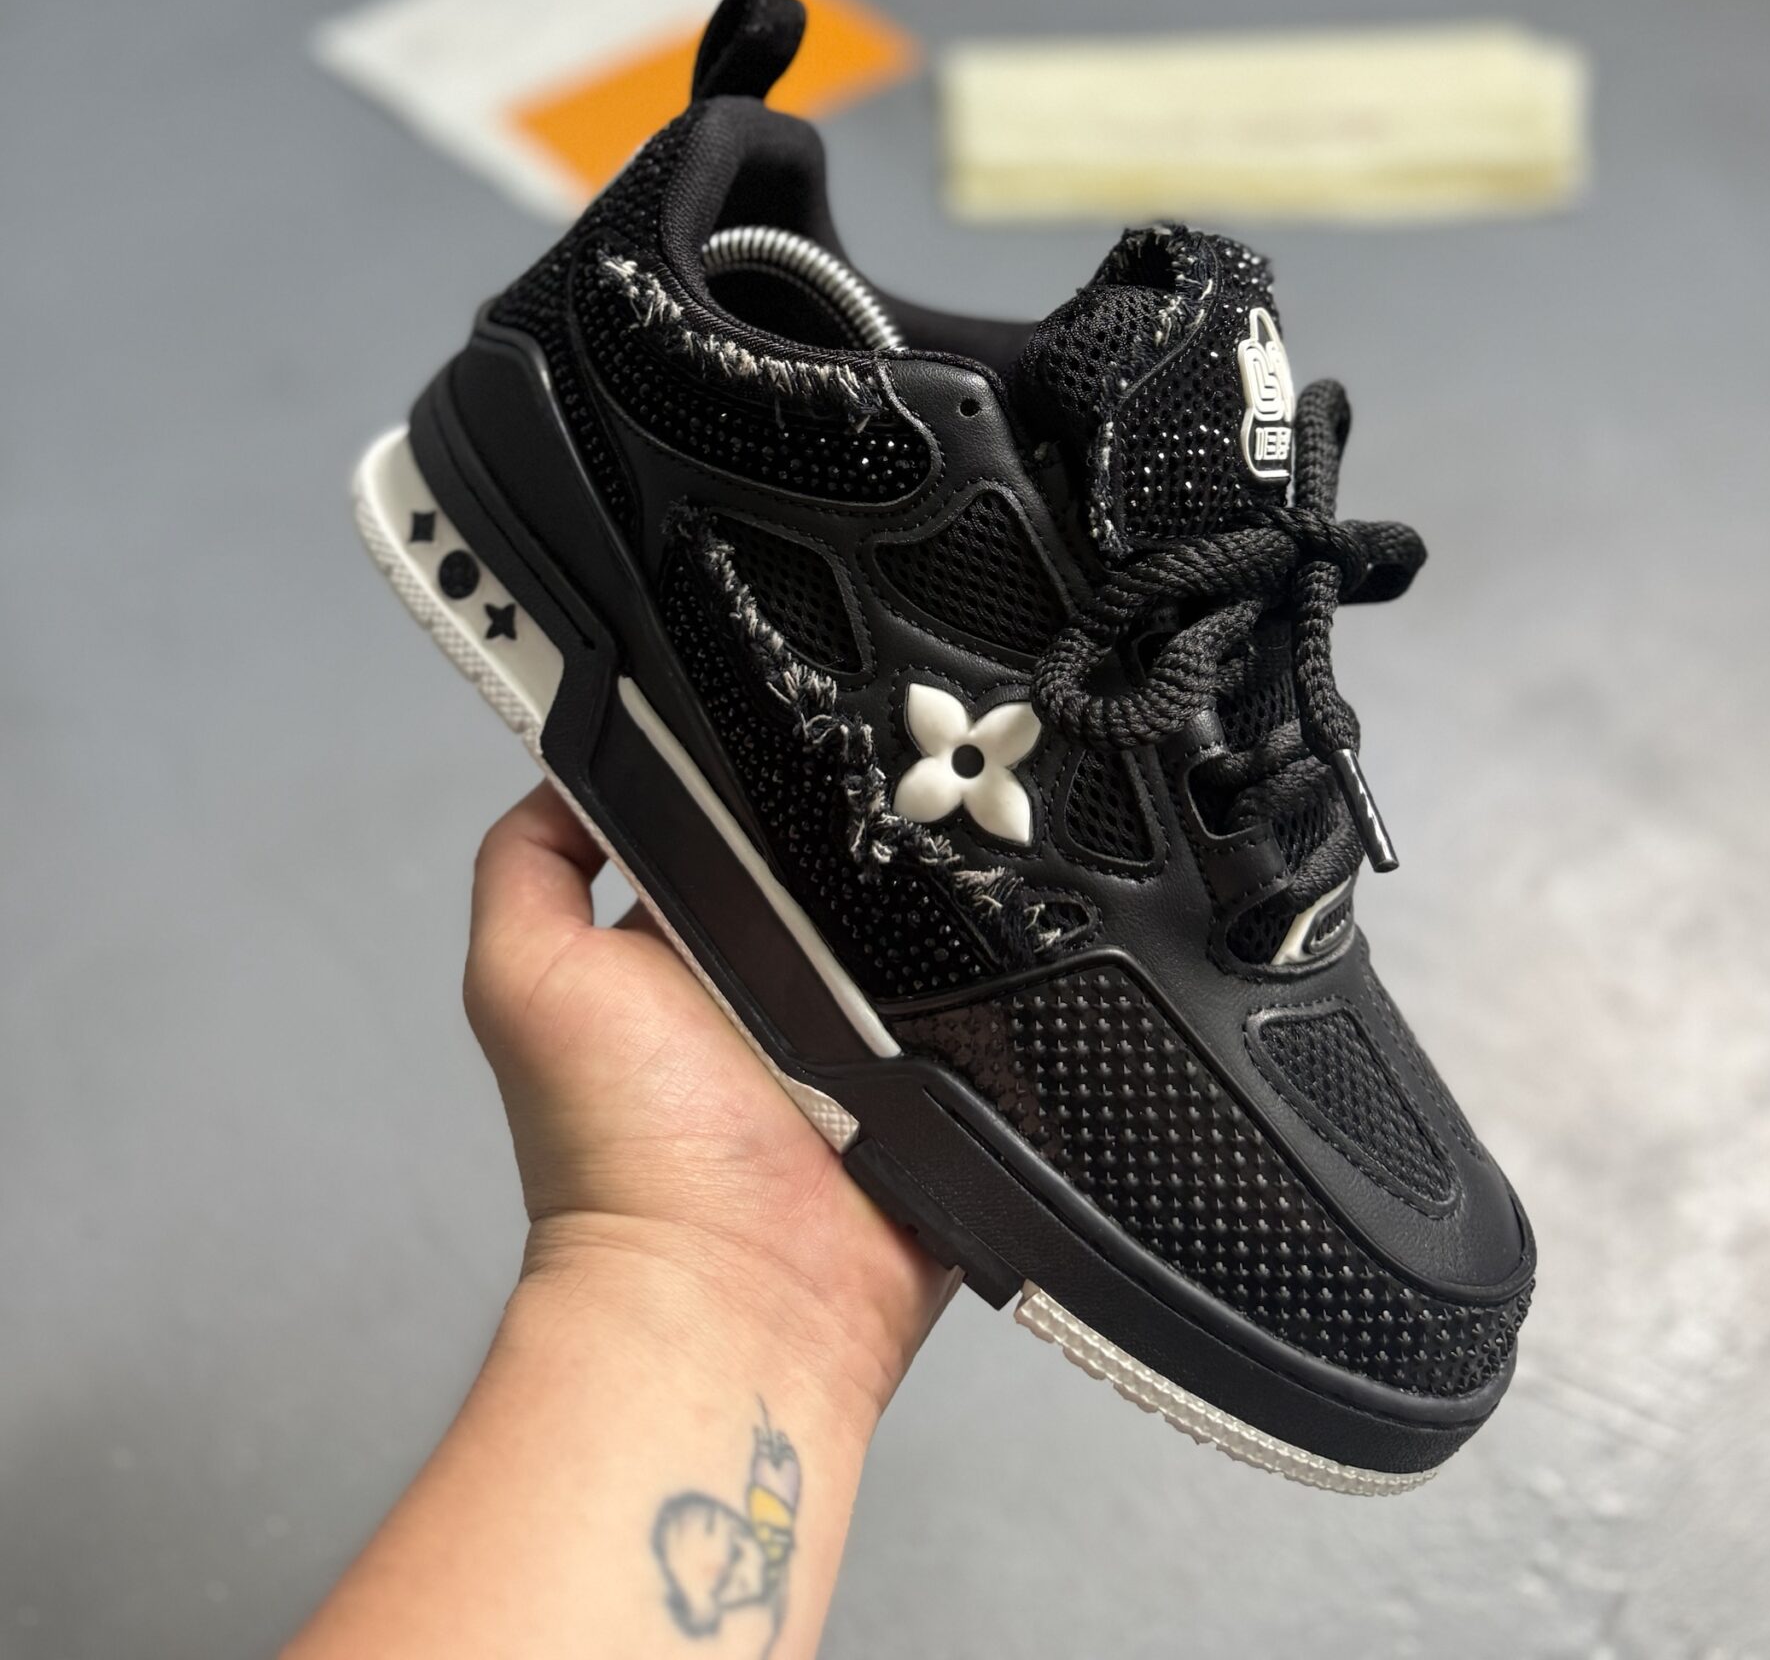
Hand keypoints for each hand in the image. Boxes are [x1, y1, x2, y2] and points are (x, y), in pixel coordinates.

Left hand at [464, 784, 953, 1434]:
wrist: (737, 1295)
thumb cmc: (619, 1156)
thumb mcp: (523, 980)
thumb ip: (528, 868)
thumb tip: (568, 771)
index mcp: (683, 951)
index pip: (732, 826)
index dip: (754, 784)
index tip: (789, 730)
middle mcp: (775, 988)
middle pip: (834, 865)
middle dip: (857, 831)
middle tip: (880, 803)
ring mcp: (864, 1036)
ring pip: (919, 924)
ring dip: (929, 904)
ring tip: (932, 877)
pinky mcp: (941, 1084)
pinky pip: (989, 1004)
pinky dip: (990, 980)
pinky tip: (982, 950)